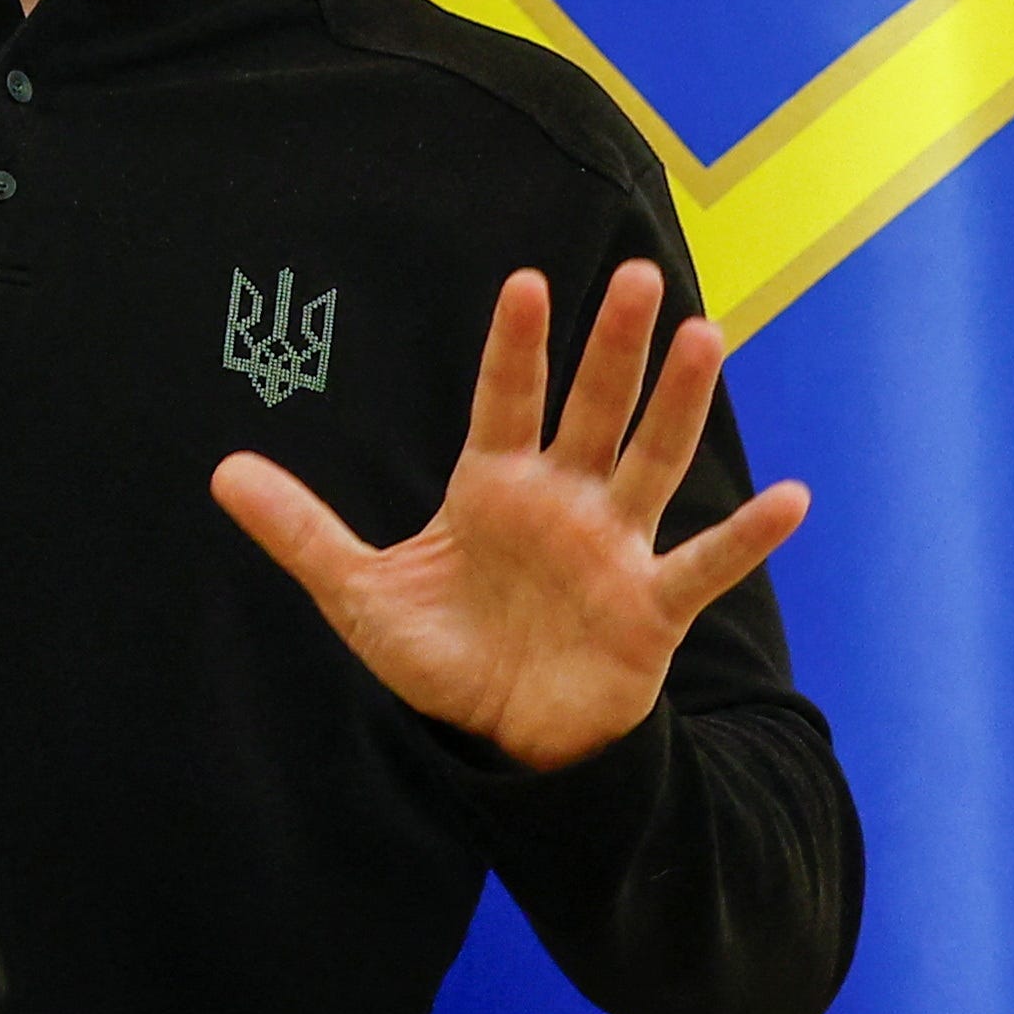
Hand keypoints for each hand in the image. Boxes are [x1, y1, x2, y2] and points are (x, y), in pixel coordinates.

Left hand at [210, 262, 809, 771]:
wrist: (503, 740)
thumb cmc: (444, 654)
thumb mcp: (360, 594)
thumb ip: (302, 531)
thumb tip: (222, 474)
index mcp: (494, 487)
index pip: (506, 400)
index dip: (515, 346)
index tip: (525, 283)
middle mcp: (564, 501)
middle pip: (592, 409)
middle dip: (611, 345)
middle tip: (636, 273)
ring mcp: (614, 548)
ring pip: (652, 462)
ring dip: (679, 404)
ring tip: (706, 335)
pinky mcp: (650, 608)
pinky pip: (703, 565)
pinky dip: (747, 537)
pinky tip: (791, 499)